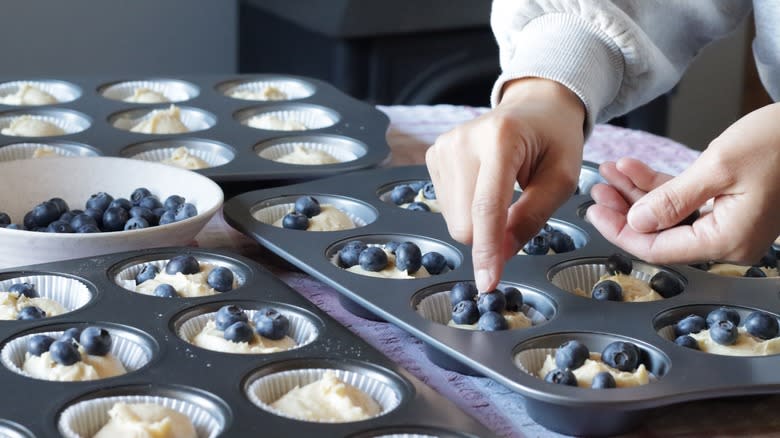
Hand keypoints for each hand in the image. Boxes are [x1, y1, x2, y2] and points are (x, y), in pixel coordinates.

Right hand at [425, 78, 584, 291]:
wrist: (534, 107)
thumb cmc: (554, 140)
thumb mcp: (562, 179)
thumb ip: (531, 217)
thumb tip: (500, 255)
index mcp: (500, 138)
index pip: (487, 206)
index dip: (487, 249)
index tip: (487, 282)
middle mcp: (463, 140)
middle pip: (465, 221)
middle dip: (490, 235)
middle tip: (517, 210)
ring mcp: (443, 146)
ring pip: (453, 219)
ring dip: (480, 222)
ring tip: (503, 190)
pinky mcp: (433, 154)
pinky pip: (446, 206)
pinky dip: (468, 208)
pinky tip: (484, 184)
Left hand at [587, 103, 779, 264]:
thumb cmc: (779, 142)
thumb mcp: (717, 168)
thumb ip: (672, 200)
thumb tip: (635, 225)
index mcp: (725, 240)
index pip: (657, 248)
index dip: (620, 232)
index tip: (594, 213)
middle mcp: (727, 239)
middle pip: (660, 233)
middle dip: (624, 209)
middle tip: (598, 189)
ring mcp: (729, 223)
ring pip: (669, 215)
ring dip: (637, 193)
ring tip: (611, 172)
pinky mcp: (730, 205)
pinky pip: (686, 201)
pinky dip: (660, 186)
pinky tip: (634, 169)